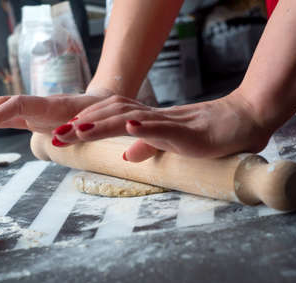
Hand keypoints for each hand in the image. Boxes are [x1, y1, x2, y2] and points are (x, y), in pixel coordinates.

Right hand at [0, 93, 109, 137]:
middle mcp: (35, 104)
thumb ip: (76, 126)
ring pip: (0, 111)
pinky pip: (5, 119)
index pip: (18, 104)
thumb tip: (65, 133)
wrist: (93, 106)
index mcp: (48, 104)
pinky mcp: (28, 117)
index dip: (0, 113)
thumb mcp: (89, 121)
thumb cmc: (93, 115)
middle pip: (3, 105)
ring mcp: (30, 110)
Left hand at [52, 90, 272, 160]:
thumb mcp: (168, 142)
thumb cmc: (204, 133)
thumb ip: (147, 145)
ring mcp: (169, 123)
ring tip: (78, 130)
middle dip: (82, 124)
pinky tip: (129, 126)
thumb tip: (124, 155)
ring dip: (103, 123)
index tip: (60, 133)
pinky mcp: (187, 133)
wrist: (239, 122)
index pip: (109, 116)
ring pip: (132, 117)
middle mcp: (152, 118)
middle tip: (56, 135)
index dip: (84, 122)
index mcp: (146, 121)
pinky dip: (145, 126)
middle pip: (112, 114)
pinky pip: (164, 128)